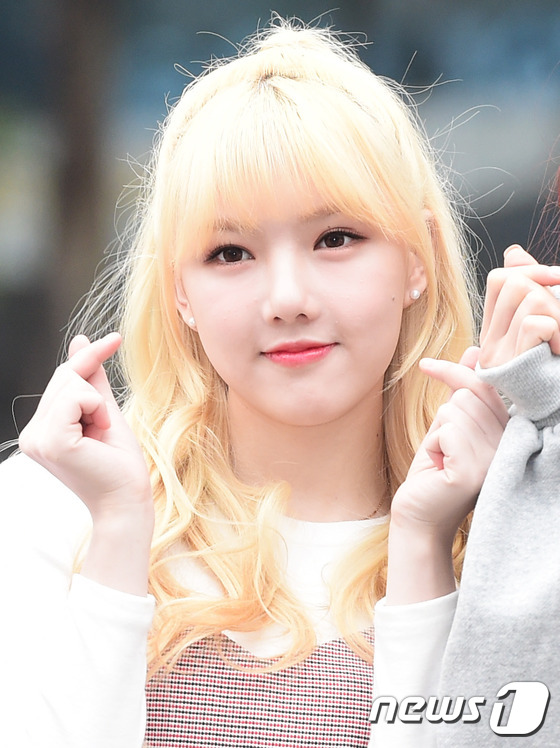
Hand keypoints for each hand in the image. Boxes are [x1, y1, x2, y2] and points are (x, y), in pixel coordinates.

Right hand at [19, 333, 152, 521]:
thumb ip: (91, 378)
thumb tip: (80, 339)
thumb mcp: (104, 410)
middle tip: (104, 425)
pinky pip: (74, 397)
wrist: (127, 498)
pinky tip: (98, 431)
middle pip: (64, 377)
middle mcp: (32, 434)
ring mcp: (36, 439)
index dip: (89, 356)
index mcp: (42, 429)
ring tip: (100, 432)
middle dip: (94, 391)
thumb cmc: (119, 462)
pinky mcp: (50, 442)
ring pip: (70, 384)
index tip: (114, 338)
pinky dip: (95, 407)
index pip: (61, 378)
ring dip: (98, 402)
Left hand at [391, 347, 507, 541]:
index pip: (487, 385)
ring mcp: (495, 460)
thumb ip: (463, 392)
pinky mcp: (472, 471)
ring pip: (454, 410)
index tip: (427, 366)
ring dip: (436, 433)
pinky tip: (438, 467)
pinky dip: (432, 444)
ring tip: (442, 460)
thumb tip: (475, 350)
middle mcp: (511, 446)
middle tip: (443, 450)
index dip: (455, 372)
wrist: (418, 517)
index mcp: (510, 433)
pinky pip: (447, 429)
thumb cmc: (433, 472)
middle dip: (443, 418)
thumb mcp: (449, 425)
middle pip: (468, 395)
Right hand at [479, 245, 559, 367]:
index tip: (558, 280)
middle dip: (548, 293)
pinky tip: (557, 352)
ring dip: (558, 314)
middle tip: (559, 325)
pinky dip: (557, 332)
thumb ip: (529, 286)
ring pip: (529, 299)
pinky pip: (536, 323)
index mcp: (496, 330)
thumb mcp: (547, 319)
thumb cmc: (558, 364)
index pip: (499, 279)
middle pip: (513, 283)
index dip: (531, 272)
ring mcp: (498, 355)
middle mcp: (490, 342)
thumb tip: (513, 253)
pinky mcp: (511, 365)